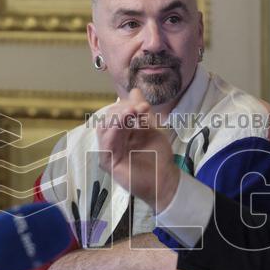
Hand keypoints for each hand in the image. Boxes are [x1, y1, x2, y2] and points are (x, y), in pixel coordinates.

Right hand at [95, 88, 179, 211]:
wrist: (165, 179)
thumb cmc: (158, 156)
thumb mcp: (151, 128)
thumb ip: (141, 111)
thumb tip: (134, 90)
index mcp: (121, 131)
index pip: (116, 112)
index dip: (127, 105)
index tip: (144, 105)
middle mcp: (112, 140)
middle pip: (107, 118)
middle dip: (122, 109)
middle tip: (139, 108)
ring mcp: (109, 151)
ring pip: (104, 129)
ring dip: (116, 117)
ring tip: (131, 112)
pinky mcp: (108, 162)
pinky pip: (105, 144)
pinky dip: (113, 132)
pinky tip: (122, 124)